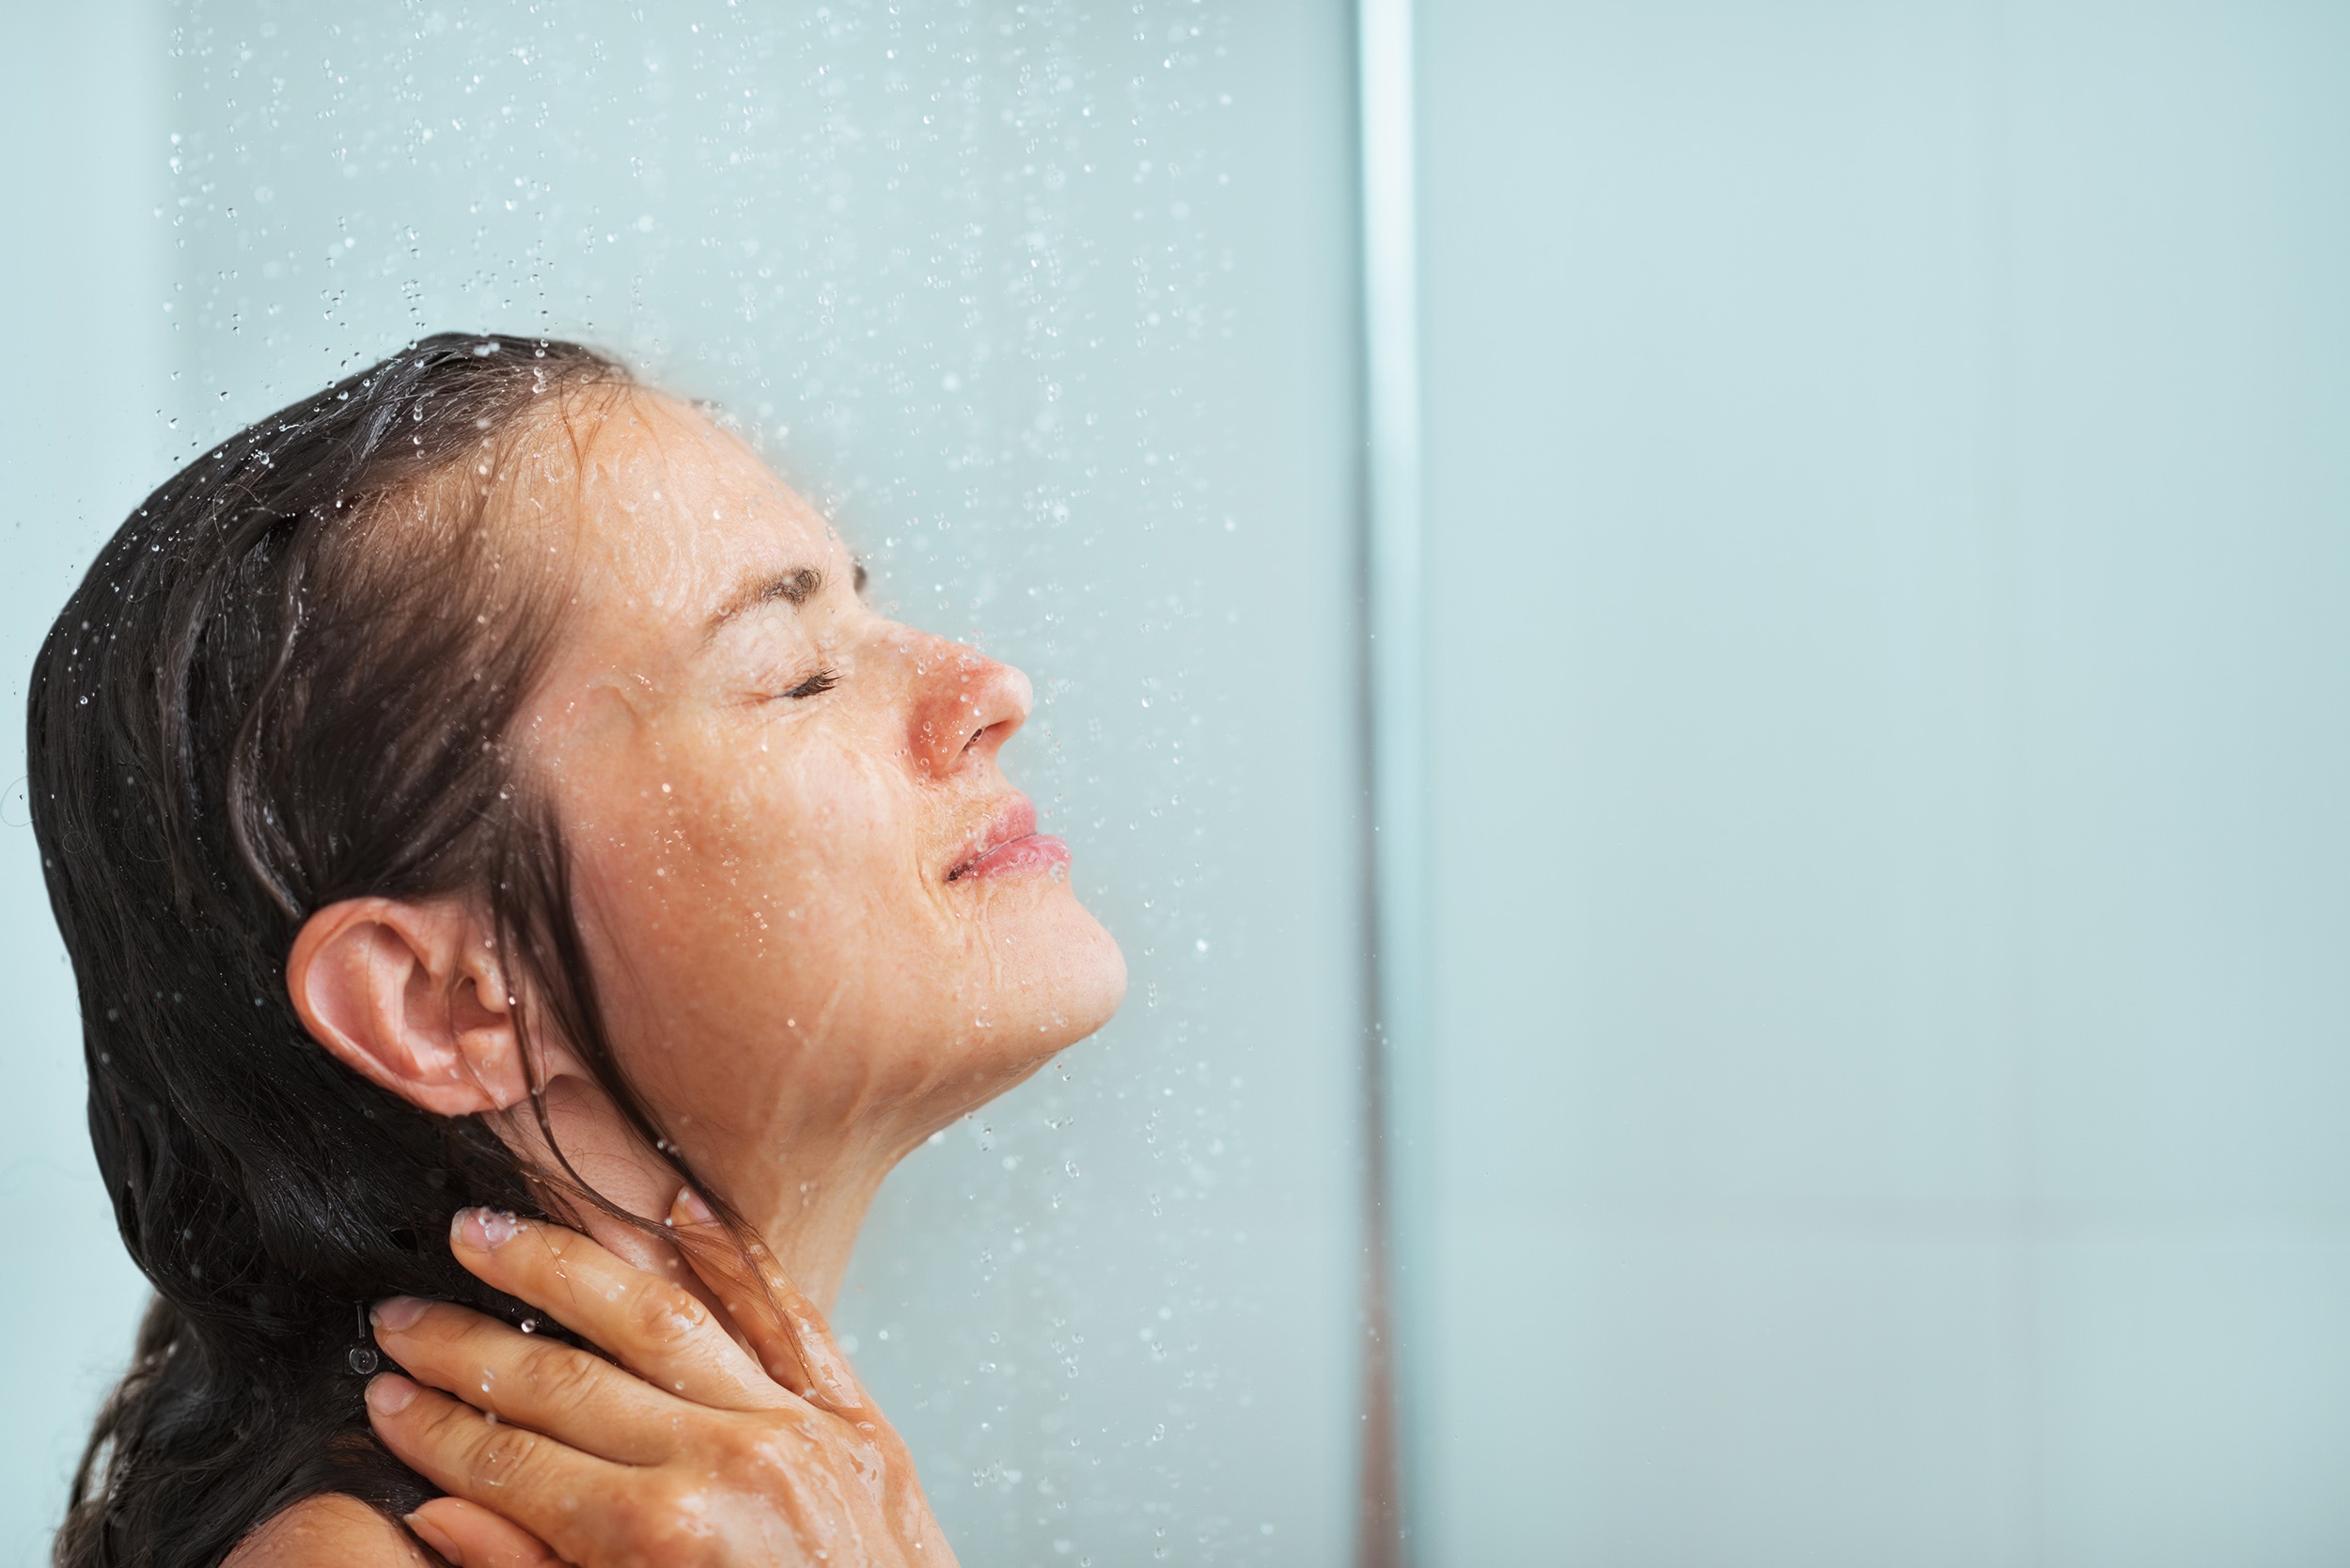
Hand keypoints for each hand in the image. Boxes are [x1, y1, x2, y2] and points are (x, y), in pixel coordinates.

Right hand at [364, 1192, 954, 1567]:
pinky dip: (728, 1254)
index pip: (513, 1462)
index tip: (382, 1394)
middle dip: (468, 1345)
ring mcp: (797, 1426)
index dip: (435, 1427)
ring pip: (659, 1315)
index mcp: (661, 1537)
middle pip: (566, 1380)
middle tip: (401, 1312)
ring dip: (563, 1266)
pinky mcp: (853, 1416)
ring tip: (491, 1233)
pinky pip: (783, 1313)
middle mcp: (728, 1463)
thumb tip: (436, 1515)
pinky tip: (676, 1204)